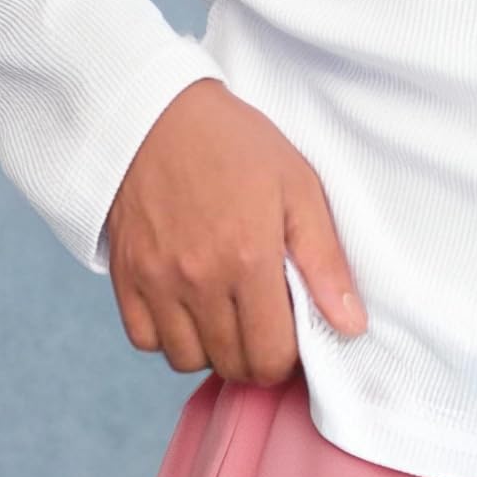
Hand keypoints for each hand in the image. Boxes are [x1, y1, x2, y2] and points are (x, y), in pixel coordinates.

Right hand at [104, 79, 367, 381]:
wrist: (157, 112)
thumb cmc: (235, 144)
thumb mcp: (298, 187)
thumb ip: (325, 263)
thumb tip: (351, 325)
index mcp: (249, 258)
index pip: (272, 357)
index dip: (289, 356)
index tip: (291, 331)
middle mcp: (199, 278)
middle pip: (233, 364)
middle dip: (255, 355)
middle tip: (263, 320)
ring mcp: (156, 280)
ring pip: (186, 360)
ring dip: (213, 347)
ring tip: (226, 308)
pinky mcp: (125, 276)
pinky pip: (145, 340)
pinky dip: (168, 334)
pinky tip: (188, 303)